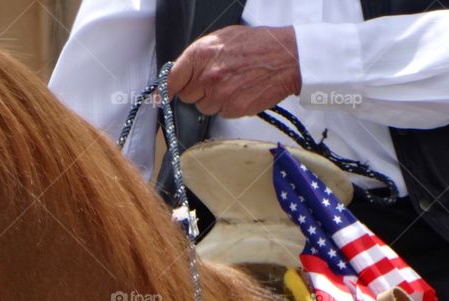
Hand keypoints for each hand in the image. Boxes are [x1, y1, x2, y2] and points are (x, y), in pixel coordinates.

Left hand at [166, 26, 301, 118]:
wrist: (287, 58)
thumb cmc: (257, 45)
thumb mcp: (222, 39)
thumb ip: (198, 57)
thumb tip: (178, 74)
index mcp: (201, 54)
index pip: (171, 79)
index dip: (165, 89)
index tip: (161, 96)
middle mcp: (207, 76)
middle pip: (187, 96)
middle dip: (197, 90)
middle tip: (216, 79)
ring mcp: (220, 95)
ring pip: (204, 107)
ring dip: (214, 100)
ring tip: (232, 84)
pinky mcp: (233, 109)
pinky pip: (221, 113)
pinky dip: (229, 106)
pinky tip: (241, 91)